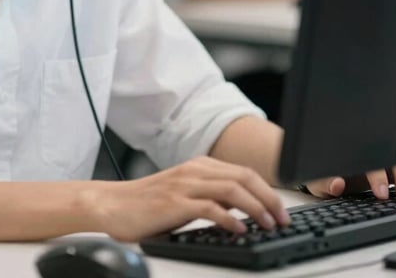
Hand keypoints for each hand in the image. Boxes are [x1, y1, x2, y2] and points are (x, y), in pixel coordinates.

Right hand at [91, 155, 290, 241]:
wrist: (112, 205)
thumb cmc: (147, 203)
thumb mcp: (185, 193)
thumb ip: (211, 196)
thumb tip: (244, 210)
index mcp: (199, 166)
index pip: (244, 172)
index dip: (267, 191)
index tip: (282, 211)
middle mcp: (194, 171)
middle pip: (243, 178)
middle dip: (269, 199)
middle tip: (283, 219)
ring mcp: (184, 186)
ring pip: (231, 189)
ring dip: (256, 208)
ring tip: (268, 225)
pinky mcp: (174, 204)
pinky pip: (209, 208)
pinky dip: (229, 219)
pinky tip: (239, 230)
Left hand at [303, 160, 395, 199]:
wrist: (325, 172)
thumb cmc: (321, 174)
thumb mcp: (316, 180)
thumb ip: (324, 182)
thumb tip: (336, 183)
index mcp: (353, 150)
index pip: (370, 158)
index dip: (378, 176)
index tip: (381, 193)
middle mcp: (372, 151)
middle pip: (394, 155)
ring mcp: (385, 157)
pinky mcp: (395, 167)